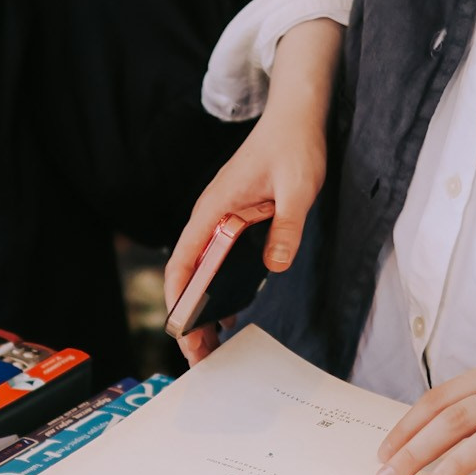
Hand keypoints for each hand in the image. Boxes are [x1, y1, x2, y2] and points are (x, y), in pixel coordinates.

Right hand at [165, 19, 337, 362]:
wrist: (297, 118)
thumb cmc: (293, 146)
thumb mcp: (297, 188)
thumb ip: (287, 227)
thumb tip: (276, 264)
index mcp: (214, 210)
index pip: (183, 261)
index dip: (178, 299)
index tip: (181, 331)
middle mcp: (210, 218)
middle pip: (188, 275)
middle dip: (188, 317)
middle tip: (199, 356)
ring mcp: (221, 222)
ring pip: (202, 273)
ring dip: (202, 309)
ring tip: (210, 347)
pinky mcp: (236, 224)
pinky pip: (219, 264)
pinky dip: (219, 292)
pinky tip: (230, 316)